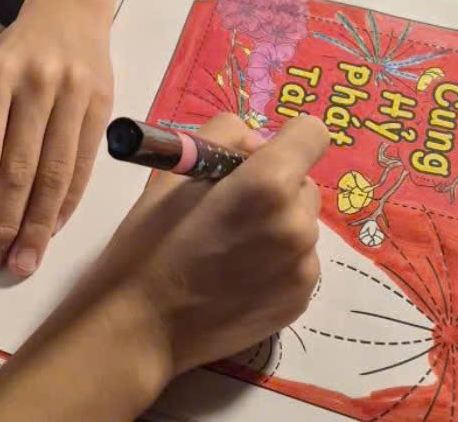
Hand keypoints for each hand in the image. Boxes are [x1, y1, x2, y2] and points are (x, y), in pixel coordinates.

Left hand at [0, 0, 113, 278]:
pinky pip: (84, 167)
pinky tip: (51, 229)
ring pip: (56, 174)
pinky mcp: (102, 106)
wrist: (69, 12)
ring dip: (38, 227)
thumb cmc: (11, 55)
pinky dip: (66, 205)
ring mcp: (74, 95)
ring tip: (23, 263)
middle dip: (5, 223)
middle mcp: (36, 84)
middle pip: (22, 168)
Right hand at [82, 113, 328, 381]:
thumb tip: (257, 147)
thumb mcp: (179, 169)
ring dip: (278, 225)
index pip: (312, 134)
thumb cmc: (153, 239)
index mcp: (268, 184)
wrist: (144, 324)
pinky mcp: (300, 302)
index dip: (286, 140)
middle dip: (276, 186)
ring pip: (302, 224)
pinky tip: (238, 276)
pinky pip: (299, 262)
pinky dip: (278, 262)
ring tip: (231, 247)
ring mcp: (302, 269)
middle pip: (305, 183)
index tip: (256, 159)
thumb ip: (226, 137)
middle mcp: (297, 225)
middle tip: (231, 207)